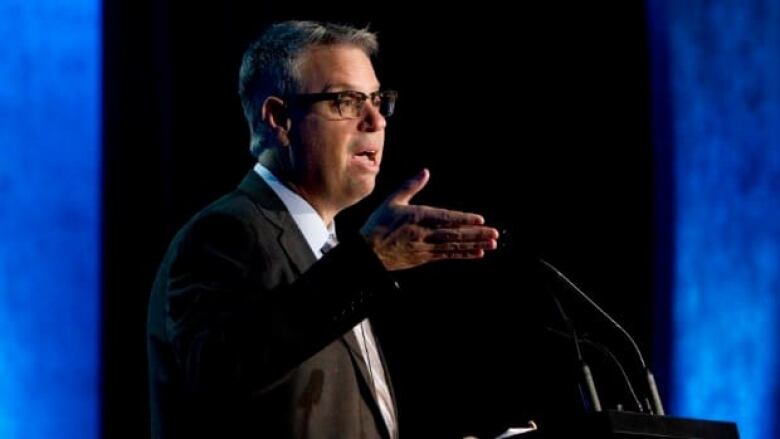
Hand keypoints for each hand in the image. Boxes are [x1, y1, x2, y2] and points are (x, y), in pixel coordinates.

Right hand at [360, 169, 498, 270]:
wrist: (367, 252)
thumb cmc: (379, 224)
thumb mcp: (392, 201)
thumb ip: (410, 186)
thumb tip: (425, 172)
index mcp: (417, 217)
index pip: (445, 218)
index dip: (464, 219)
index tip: (480, 219)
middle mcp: (423, 234)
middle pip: (454, 233)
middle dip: (476, 234)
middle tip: (494, 233)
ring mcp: (425, 247)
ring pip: (453, 245)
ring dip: (473, 244)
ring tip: (491, 243)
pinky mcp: (424, 257)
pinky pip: (447, 255)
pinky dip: (462, 254)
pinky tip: (477, 253)